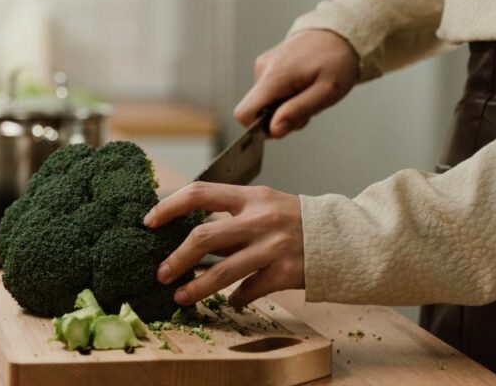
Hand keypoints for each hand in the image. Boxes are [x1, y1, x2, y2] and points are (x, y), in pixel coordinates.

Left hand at [144, 182, 303, 307]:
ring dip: (196, 287)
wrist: (345, 238)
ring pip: (223, 272)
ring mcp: (273, 247)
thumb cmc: (297, 221)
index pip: (200, 193)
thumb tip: (188, 234)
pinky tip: (230, 302)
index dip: (169, 206)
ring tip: (180, 297)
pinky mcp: (286, 273)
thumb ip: (232, 217)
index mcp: (251, 196)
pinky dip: (236, 299)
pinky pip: (249, 291)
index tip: (150, 221)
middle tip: (160, 272)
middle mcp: (260, 219)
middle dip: (176, 258)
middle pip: (204, 237)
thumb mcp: (265, 205)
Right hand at [235, 29, 358, 138]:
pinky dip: (285, 95)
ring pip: (264, 101)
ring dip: (285, 105)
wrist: (341, 33)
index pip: (244, 112)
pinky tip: (302, 85)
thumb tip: (273, 130)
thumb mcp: (326, 92)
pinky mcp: (267, 64)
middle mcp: (263, 68)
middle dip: (280, 116)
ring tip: (308, 93)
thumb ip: (297, 112)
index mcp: (274, 75)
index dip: (259, 128)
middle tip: (307, 106)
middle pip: (257, 110)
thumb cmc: (338, 61)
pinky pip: (268, 90)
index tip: (283, 126)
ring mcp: (264, 64)